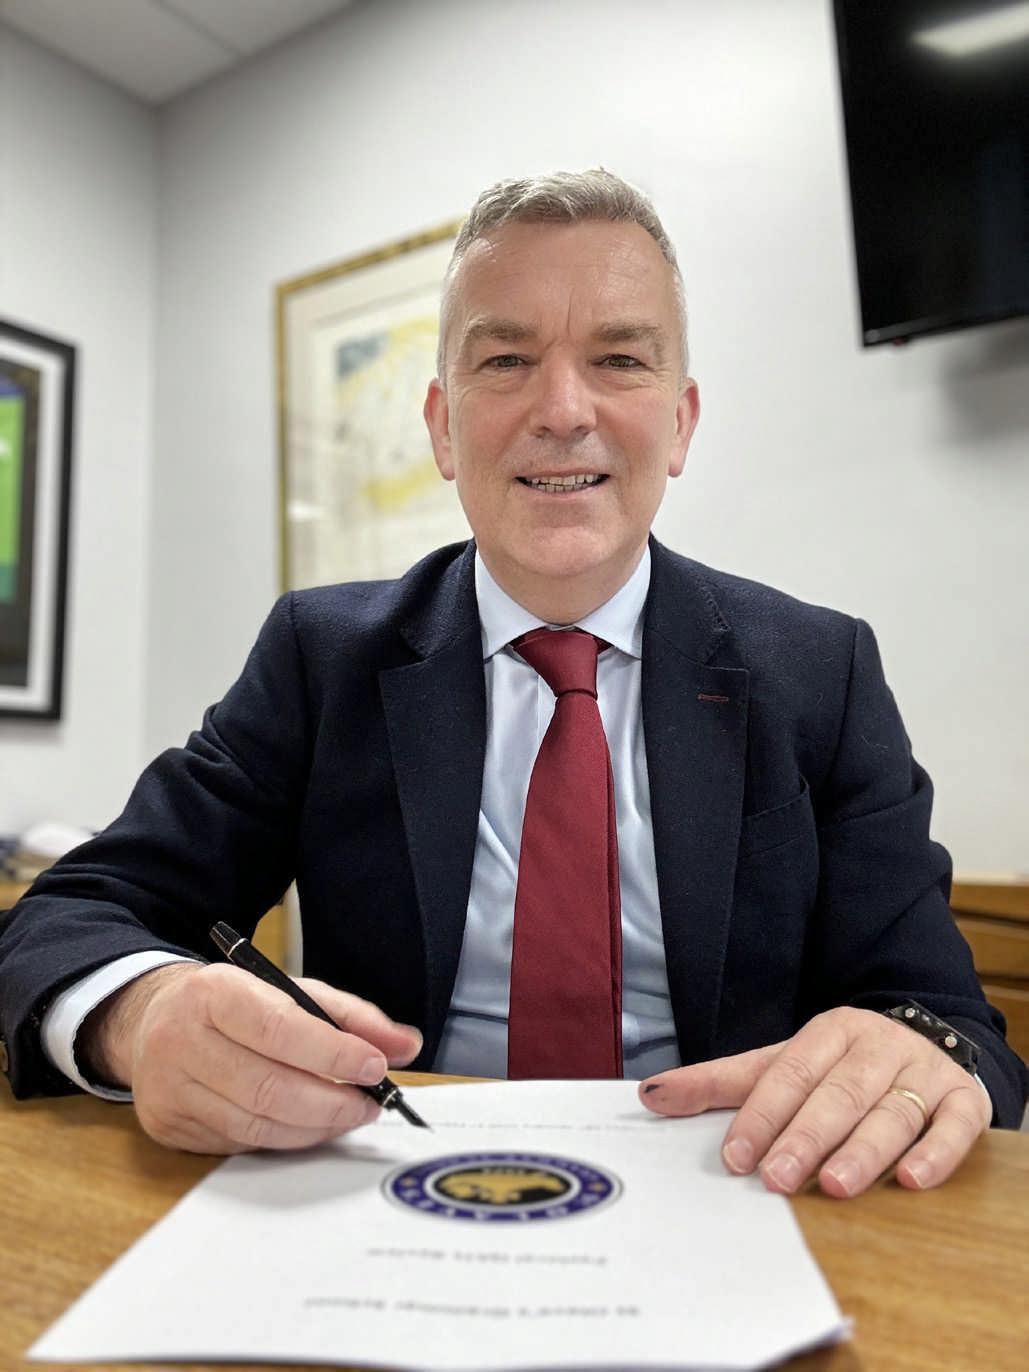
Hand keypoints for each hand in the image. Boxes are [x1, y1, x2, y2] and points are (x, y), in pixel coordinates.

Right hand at [79, 962, 421, 1153]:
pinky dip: (282, 1138)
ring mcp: (169, 1089)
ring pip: (255, 1124)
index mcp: (213, 993)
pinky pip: (239, 1143)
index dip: (332, 1053)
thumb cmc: (233, 1005)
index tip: (375, 1067)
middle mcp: (181, 1040)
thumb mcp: (289, 992)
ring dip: (314, 1127)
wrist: (150, 1021)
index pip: (278, 1029)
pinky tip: (306, 1125)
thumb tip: (405, 1045)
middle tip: (369, 1104)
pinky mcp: (168, 1127)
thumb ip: (351, 1016)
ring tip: (347, 1115)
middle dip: (331, 1102)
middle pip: (268, 1087)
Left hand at [638, 1007, 989, 1196]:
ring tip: (836, 1185)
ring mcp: (922, 1072)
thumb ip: (720, 1083)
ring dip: (864, 1150)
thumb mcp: (782, 1064)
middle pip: (838, 1094)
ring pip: (891, 1112)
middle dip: (805, 1137)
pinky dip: (935, 1153)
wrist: (926, 1046)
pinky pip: (955, 1126)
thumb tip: (648, 1095)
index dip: (762, 1114)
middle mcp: (876, 1047)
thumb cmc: (841, 1067)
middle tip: (777, 1178)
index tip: (736, 1156)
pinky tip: (911, 1181)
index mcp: (829, 1031)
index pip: (789, 1073)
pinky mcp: (964, 1099)